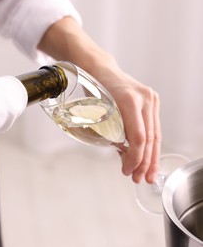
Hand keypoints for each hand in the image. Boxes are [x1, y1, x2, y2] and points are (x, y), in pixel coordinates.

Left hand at [37, 17, 160, 182]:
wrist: (100, 67)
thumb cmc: (92, 86)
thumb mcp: (94, 108)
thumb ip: (107, 129)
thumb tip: (120, 153)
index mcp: (129, 99)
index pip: (139, 136)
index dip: (135, 157)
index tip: (127, 171)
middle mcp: (144, 98)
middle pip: (150, 138)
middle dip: (144, 162)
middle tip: (138, 179)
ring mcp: (150, 99)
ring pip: (155, 134)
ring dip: (150, 157)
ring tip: (144, 175)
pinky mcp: (151, 103)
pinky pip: (152, 127)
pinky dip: (148, 145)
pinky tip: (145, 159)